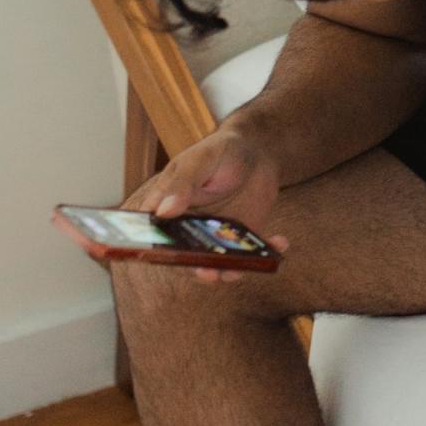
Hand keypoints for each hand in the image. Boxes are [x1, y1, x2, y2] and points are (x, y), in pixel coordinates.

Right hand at [134, 121, 287, 286]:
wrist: (258, 150)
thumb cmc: (221, 151)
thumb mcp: (199, 160)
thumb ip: (181, 183)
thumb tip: (162, 211)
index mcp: (168, 209)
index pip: (150, 237)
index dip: (145, 253)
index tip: (151, 262)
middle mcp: (188, 229)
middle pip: (184, 260)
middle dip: (197, 271)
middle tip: (210, 275)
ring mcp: (215, 237)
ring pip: (218, 265)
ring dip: (232, 270)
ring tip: (246, 266)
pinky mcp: (241, 239)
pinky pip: (251, 256)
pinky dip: (267, 255)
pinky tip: (280, 243)